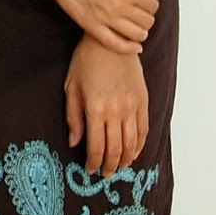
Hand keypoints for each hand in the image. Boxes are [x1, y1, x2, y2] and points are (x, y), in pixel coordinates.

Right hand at [39, 0, 162, 53]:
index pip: (153, 5)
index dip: (152, 4)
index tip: (148, 2)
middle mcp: (119, 6)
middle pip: (146, 21)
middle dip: (147, 18)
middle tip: (142, 14)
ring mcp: (104, 18)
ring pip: (134, 34)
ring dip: (141, 33)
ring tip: (139, 30)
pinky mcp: (89, 25)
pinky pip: (113, 43)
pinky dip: (127, 48)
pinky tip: (134, 47)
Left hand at [64, 34, 149, 176]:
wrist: (110, 40)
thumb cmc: (86, 60)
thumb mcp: (71, 87)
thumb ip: (73, 117)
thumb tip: (74, 142)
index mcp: (95, 109)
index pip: (96, 147)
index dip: (93, 163)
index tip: (90, 169)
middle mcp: (115, 111)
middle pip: (115, 149)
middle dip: (110, 166)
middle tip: (105, 174)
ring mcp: (132, 106)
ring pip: (132, 143)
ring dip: (126, 159)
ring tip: (120, 166)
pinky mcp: (143, 100)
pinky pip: (144, 129)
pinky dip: (140, 144)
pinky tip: (134, 152)